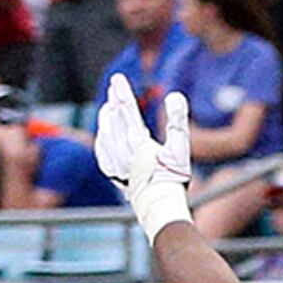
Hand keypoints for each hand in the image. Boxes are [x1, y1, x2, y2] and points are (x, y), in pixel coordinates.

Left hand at [94, 77, 194, 236]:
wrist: (159, 204)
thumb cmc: (173, 177)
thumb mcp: (181, 147)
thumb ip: (178, 120)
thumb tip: (175, 95)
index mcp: (138, 140)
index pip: (127, 109)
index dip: (122, 92)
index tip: (118, 78)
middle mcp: (123, 148)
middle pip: (114, 117)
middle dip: (114, 99)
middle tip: (113, 86)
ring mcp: (116, 160)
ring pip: (106, 132)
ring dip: (106, 117)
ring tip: (107, 107)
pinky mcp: (114, 172)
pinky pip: (102, 151)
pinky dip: (102, 138)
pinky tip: (102, 136)